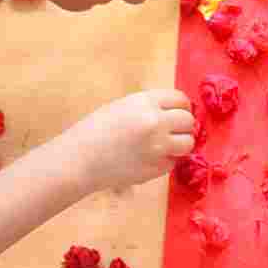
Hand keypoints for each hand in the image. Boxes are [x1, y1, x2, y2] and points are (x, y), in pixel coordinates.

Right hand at [60, 87, 195, 191]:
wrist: (78, 160)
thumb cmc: (95, 130)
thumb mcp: (122, 107)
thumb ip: (149, 107)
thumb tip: (176, 111)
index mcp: (145, 102)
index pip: (181, 100)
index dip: (182, 107)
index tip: (178, 113)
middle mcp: (155, 122)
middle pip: (188, 121)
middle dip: (183, 126)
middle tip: (172, 132)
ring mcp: (157, 146)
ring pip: (188, 143)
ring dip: (180, 145)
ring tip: (165, 146)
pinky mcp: (155, 168)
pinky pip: (173, 163)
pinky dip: (166, 162)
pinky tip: (149, 160)